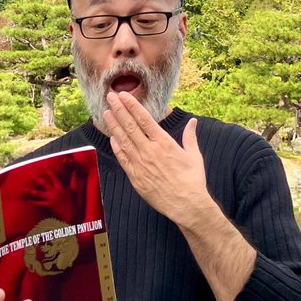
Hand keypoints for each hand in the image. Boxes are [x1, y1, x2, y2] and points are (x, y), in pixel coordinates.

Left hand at [104, 92, 255, 300]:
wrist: (187, 205)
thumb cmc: (192, 180)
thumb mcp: (194, 155)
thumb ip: (190, 137)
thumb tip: (193, 122)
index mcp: (164, 143)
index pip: (144, 119)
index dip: (132, 106)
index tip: (123, 95)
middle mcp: (150, 151)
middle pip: (130, 126)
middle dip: (119, 110)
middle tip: (110, 97)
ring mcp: (141, 165)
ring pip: (123, 141)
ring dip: (114, 126)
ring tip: (106, 113)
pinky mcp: (136, 178)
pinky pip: (123, 160)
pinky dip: (117, 148)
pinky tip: (112, 139)